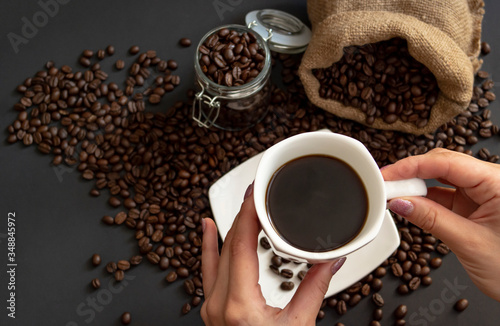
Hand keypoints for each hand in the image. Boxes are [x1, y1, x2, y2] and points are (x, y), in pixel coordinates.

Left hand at [201, 184, 345, 324]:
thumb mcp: (299, 325)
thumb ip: (314, 289)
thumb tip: (330, 260)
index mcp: (238, 305)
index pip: (239, 244)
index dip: (248, 214)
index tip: (256, 192)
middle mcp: (218, 303)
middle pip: (227, 245)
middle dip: (242, 215)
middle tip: (254, 192)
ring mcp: (212, 307)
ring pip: (216, 256)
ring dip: (227, 228)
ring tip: (233, 206)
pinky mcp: (213, 309)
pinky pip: (208, 271)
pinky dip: (209, 248)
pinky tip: (206, 232)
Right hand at [382, 148, 499, 300]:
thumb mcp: (468, 242)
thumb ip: (431, 219)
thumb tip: (400, 203)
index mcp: (498, 182)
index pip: (447, 162)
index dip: (411, 166)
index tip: (387, 175)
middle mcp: (490, 182)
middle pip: (442, 164)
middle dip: (411, 173)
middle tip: (384, 185)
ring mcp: (482, 193)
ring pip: (440, 177)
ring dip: (415, 186)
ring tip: (392, 195)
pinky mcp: (474, 205)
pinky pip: (443, 194)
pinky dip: (424, 199)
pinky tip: (408, 203)